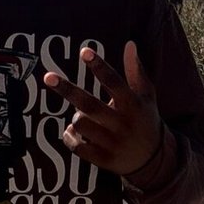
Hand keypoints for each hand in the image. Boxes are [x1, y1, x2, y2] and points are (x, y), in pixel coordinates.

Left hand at [43, 42, 162, 178]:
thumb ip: (136, 71)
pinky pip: (78, 147)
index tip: (84, 51)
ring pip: (81, 124)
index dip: (99, 66)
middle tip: (48, 77)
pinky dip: (69, 137)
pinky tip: (72, 132)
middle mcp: (123, 124)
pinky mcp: (104, 159)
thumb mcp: (146, 95)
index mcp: (133, 105)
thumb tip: (129, 43)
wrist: (154, 160)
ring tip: (80, 116)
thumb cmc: (145, 119)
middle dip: (68, 90)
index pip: (114, 82)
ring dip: (74, 118)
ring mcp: (113, 143)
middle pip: (90, 105)